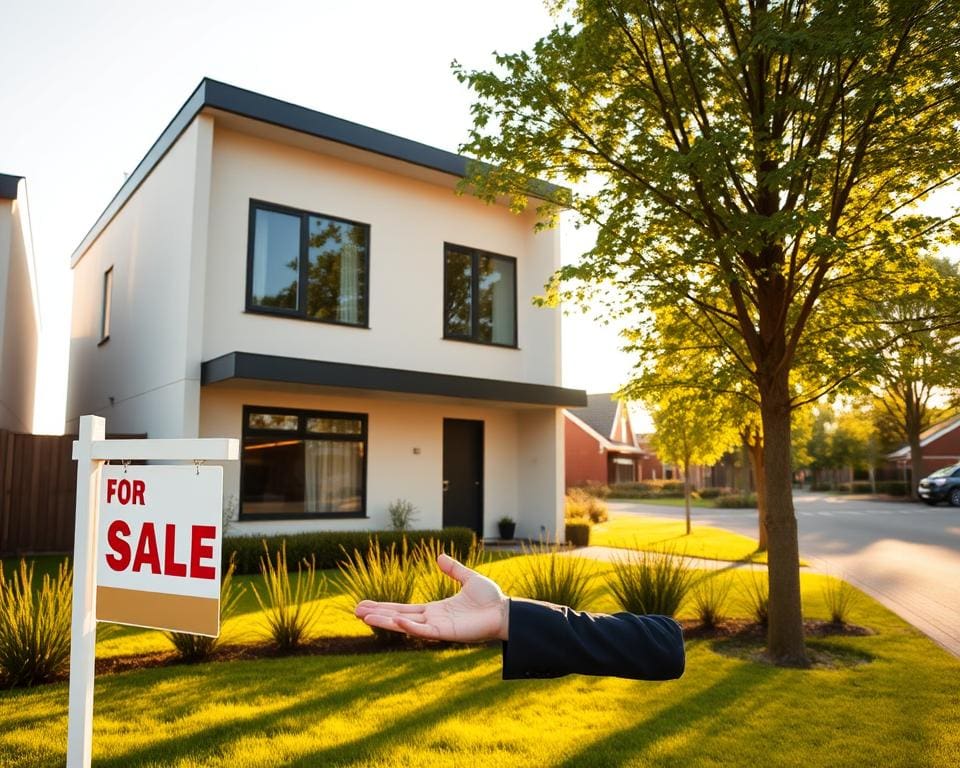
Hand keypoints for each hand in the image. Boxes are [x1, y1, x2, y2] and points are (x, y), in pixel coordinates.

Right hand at [354, 554, 508, 641]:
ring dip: (386, 621)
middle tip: (355, 612)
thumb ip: (453, 570)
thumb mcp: (468, 578)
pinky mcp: (447, 633)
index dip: (385, 607)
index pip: (404, 609)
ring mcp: (438, 628)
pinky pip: (424, 631)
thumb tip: (439, 557)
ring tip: (365, 617)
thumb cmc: (489, 599)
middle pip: (399, 617)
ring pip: (406, 624)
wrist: (505, 611)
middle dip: (377, 615)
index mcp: (435, 609)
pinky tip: (395, 620)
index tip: (366, 605)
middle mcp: (433, 620)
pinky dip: (410, 627)